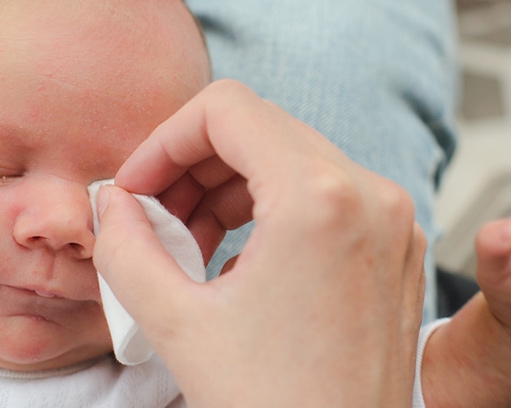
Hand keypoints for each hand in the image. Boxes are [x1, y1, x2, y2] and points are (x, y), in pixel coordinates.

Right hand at [93, 80, 425, 406]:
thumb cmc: (273, 407)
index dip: (164, 140)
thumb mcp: (175, 323)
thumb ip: (125, 247)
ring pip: (294, 159)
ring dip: (230, 189)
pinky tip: (237, 264)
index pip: (227, 109)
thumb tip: (113, 203)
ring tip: (189, 248)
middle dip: (193, 167)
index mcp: (319, 199)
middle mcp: (370, 196)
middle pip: (262, 129)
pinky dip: (272, 211)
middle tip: (153, 220)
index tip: (136, 189)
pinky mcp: (397, 249)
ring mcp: (393, 222)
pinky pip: (327, 197)